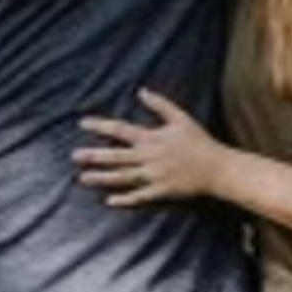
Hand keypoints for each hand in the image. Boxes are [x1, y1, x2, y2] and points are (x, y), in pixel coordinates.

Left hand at [75, 91, 223, 210]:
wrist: (218, 169)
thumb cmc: (199, 142)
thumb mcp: (181, 118)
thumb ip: (160, 104)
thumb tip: (141, 91)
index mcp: (152, 138)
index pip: (121, 130)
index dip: (101, 126)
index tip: (82, 123)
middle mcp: (150, 157)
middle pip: (116, 156)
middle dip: (94, 156)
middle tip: (73, 156)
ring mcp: (154, 176)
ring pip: (123, 177)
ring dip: (102, 178)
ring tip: (83, 178)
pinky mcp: (161, 192)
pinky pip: (139, 197)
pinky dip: (124, 199)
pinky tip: (108, 201)